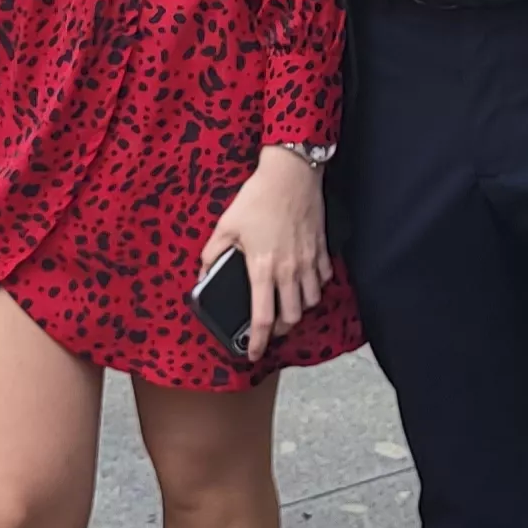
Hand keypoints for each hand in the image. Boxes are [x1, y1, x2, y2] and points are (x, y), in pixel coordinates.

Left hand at [200, 147, 329, 360]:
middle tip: (271, 327)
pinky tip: (306, 282)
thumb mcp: (226, 225)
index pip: (262, 319)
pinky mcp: (321, 249)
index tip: (252, 354)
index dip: (258, 342)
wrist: (291, 174)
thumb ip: (213, 253)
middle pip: (292, 317)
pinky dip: (316, 286)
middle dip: (282, 329)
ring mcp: (309, 261)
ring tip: (288, 305)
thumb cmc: (257, 197)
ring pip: (311, 301)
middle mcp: (289, 271)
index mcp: (262, 269)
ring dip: (300, 309)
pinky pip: (324, 279)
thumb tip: (203, 273)